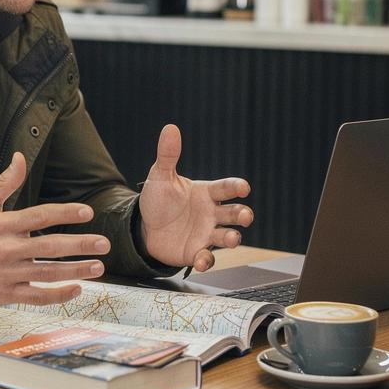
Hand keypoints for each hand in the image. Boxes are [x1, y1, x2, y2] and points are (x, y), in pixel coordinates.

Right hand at [0, 152, 109, 306]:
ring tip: (98, 266)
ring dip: (76, 271)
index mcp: (3, 225)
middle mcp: (7, 249)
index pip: (39, 216)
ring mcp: (8, 274)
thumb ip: (5, 182)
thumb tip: (20, 157)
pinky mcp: (7, 294)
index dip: (65, 213)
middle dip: (79, 245)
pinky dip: (58, 295)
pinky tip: (77, 289)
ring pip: (47, 273)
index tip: (87, 212)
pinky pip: (37, 296)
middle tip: (103, 244)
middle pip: (49, 247)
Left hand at [138, 124, 252, 271]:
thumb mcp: (160, 177)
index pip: (226, 188)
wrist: (144, 228)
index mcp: (206, 193)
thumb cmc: (158, 200)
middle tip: (245, 216)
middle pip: (234, 213)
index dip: (236, 187)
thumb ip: (168, 155)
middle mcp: (212, 214)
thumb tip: (170, 128)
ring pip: (227, 236)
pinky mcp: (196, 252)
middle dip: (242, 215)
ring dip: (232, 238)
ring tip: (232, 238)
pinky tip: (202, 260)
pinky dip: (206, 260)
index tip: (244, 187)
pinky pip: (207, 257)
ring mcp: (206, 234)